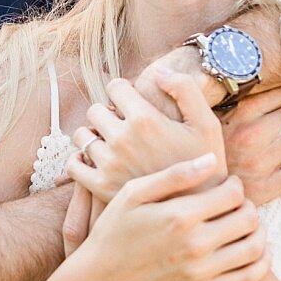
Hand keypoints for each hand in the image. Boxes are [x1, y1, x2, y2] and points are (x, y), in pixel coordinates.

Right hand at [66, 157, 267, 280]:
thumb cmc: (113, 232)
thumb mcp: (133, 194)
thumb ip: (174, 175)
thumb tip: (212, 160)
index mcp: (179, 216)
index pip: (233, 194)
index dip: (236, 185)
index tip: (227, 186)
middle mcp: (194, 244)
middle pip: (248, 218)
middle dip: (248, 206)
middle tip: (236, 205)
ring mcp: (200, 271)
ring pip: (255, 247)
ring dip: (258, 232)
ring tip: (246, 225)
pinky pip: (248, 278)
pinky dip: (262, 263)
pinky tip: (256, 251)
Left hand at [69, 72, 224, 203]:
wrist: (200, 209)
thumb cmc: (205, 165)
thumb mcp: (206, 123)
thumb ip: (185, 89)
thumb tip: (157, 70)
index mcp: (145, 119)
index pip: (114, 86)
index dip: (125, 91)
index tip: (134, 104)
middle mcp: (122, 139)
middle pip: (94, 109)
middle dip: (108, 113)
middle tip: (125, 127)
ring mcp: (108, 164)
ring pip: (82, 136)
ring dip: (94, 136)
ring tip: (114, 146)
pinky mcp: (99, 186)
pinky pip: (73, 164)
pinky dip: (81, 160)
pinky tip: (99, 162)